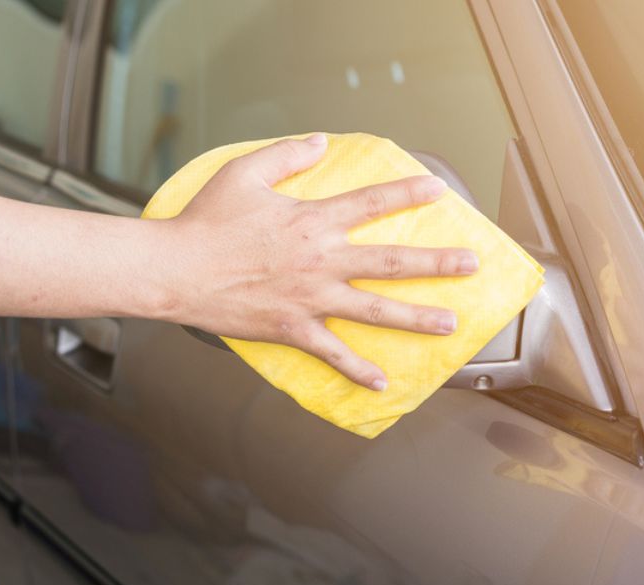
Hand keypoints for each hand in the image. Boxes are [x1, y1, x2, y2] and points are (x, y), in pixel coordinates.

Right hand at [159, 134, 477, 390]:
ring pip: (376, 309)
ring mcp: (311, 298)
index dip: (408, 193)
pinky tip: (383, 384)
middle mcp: (321, 260)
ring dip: (416, 318)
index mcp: (312, 220)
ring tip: (450, 325)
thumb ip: (288, 155)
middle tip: (471, 264)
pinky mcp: (293, 329)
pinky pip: (333, 353)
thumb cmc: (204, 221)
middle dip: (436, 262)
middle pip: (392, 261)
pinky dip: (358, 370)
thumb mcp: (243, 172)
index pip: (372, 202)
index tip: (440, 190)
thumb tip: (321, 142)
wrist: (172, 271)